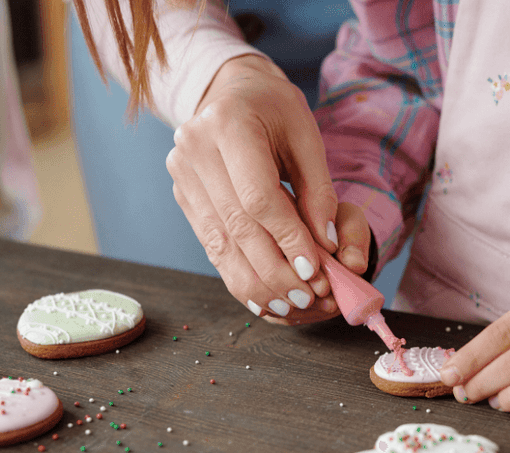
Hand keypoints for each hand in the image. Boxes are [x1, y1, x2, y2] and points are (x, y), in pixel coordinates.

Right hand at [166, 54, 367, 322]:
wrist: (232, 93)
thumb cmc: (276, 111)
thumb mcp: (306, 136)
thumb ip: (319, 190)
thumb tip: (327, 245)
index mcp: (228, 125)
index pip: (258, 197)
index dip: (288, 238)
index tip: (316, 269)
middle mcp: (194, 151)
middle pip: (238, 226)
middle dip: (276, 269)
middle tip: (309, 297)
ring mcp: (182, 177)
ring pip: (221, 245)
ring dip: (258, 282)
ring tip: (292, 304)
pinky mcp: (183, 199)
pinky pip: (212, 247)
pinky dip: (240, 276)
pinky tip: (265, 297)